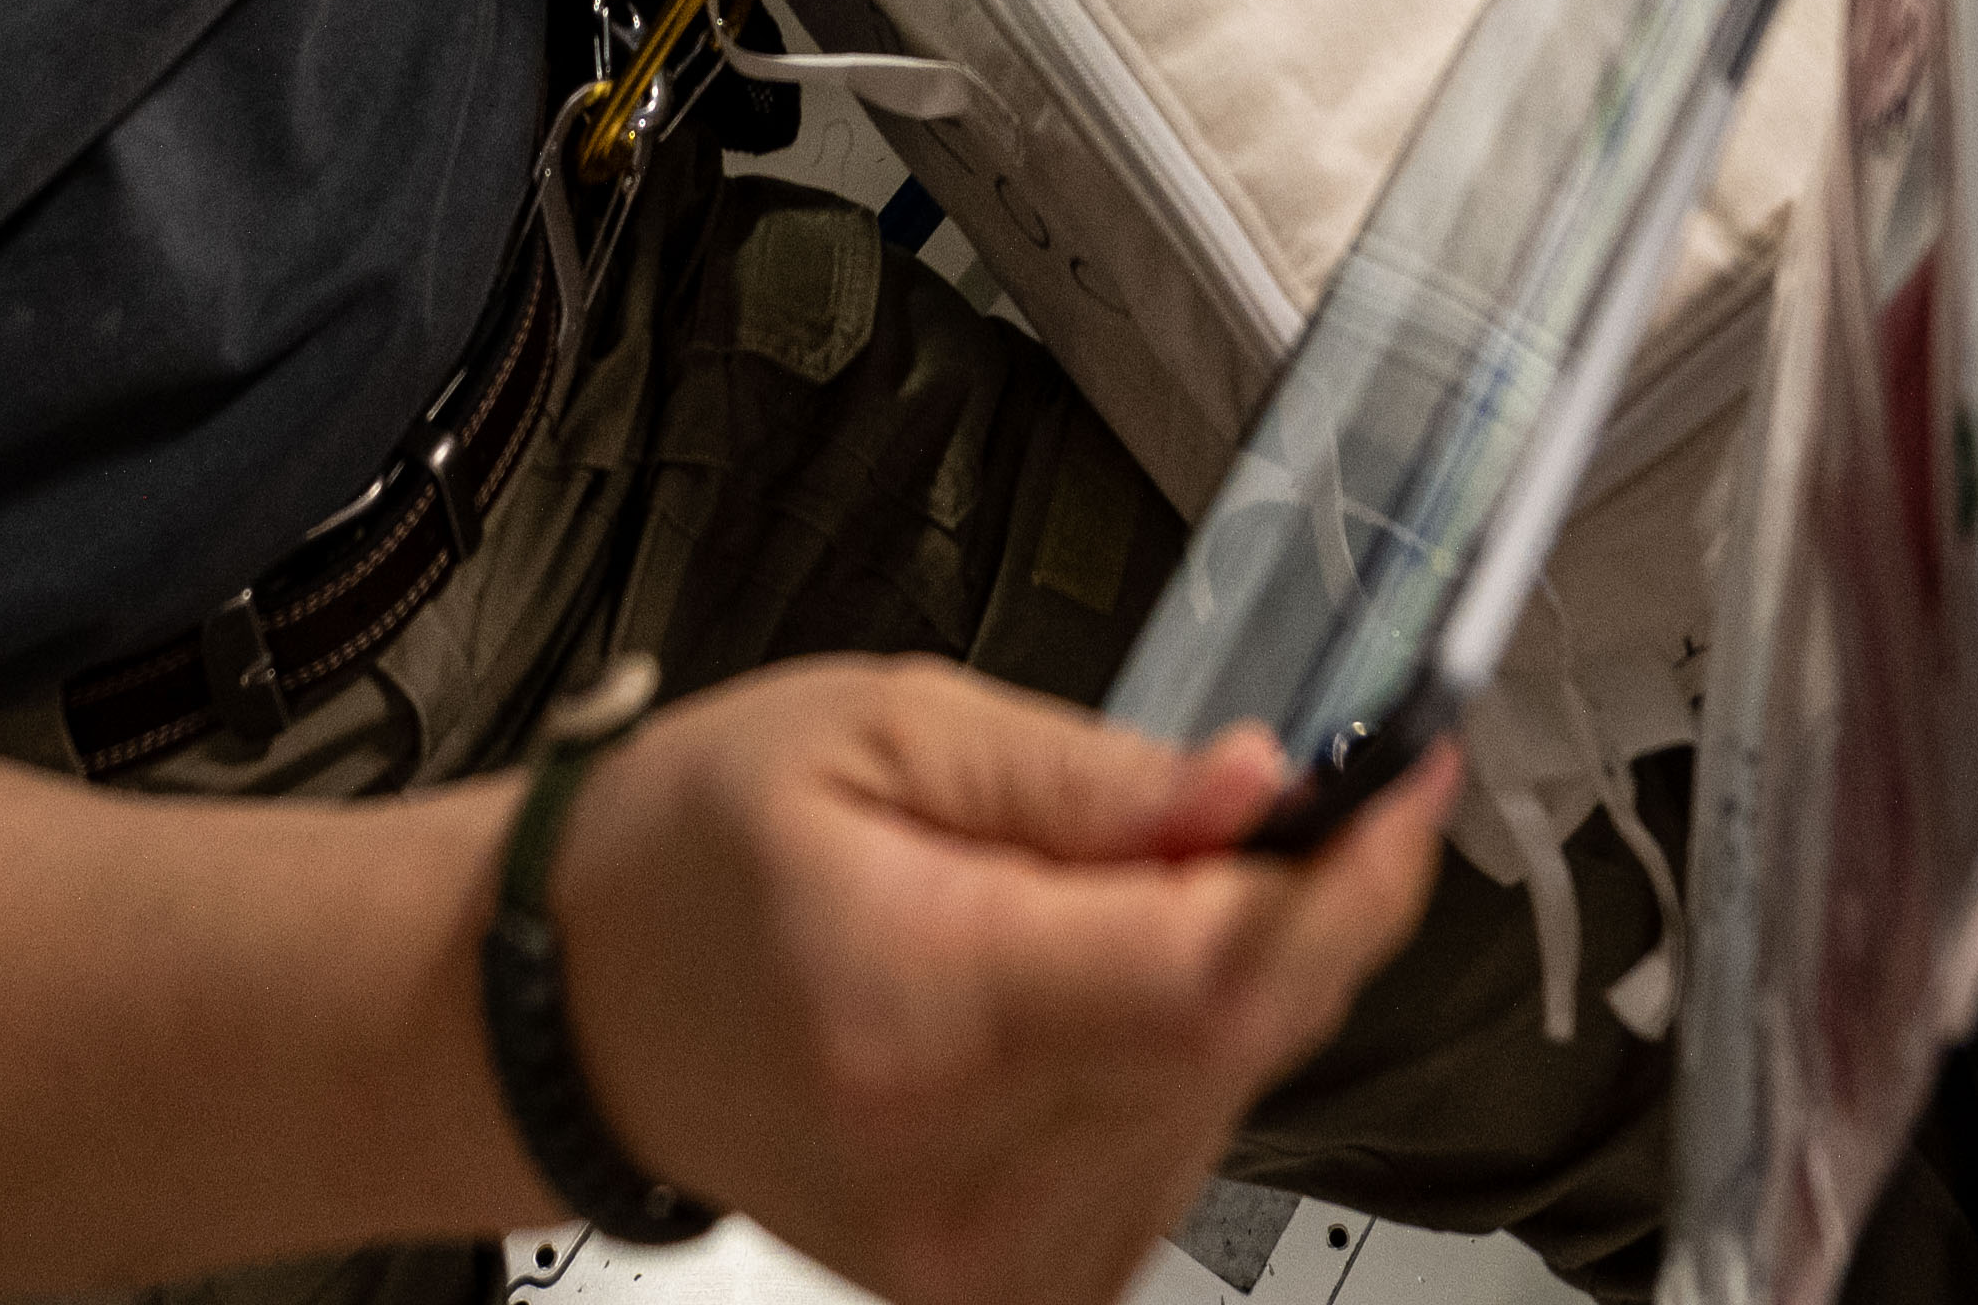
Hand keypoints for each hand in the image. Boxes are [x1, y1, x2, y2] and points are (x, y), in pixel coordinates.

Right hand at [547, 661, 1445, 1304]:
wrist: (574, 1012)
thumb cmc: (692, 858)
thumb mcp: (878, 729)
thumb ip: (1085, 779)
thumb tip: (1259, 791)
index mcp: (921, 1013)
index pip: (1213, 982)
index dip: (1344, 886)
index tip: (1403, 784)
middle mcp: (959, 1174)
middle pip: (1235, 1043)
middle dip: (1285, 909)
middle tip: (1239, 804)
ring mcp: (982, 1259)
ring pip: (1220, 1102)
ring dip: (1222, 986)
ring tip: (1086, 902)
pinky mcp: (1002, 1291)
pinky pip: (1171, 1163)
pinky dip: (1170, 1064)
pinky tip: (1077, 997)